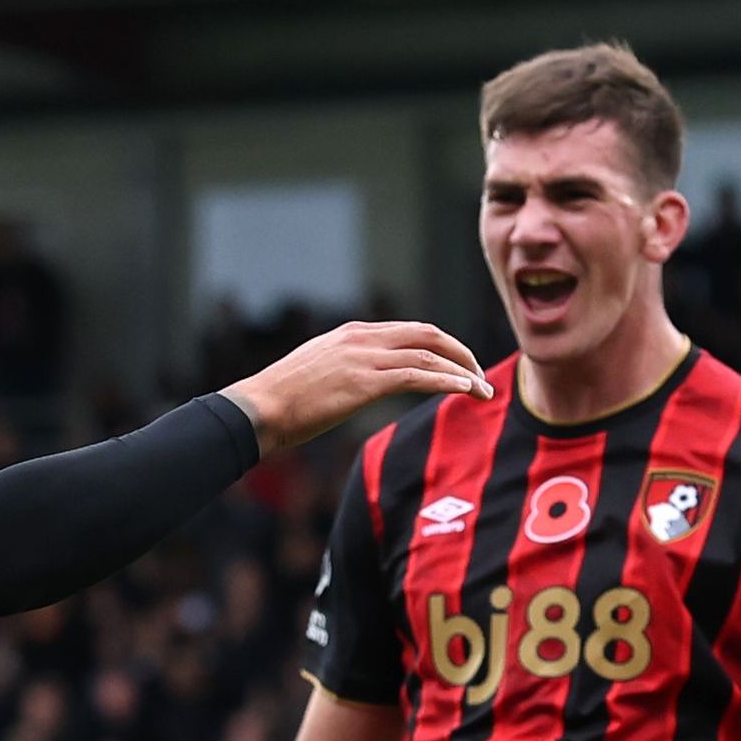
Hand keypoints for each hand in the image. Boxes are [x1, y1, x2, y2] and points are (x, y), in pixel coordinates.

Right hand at [223, 320, 489, 453]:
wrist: (258, 408)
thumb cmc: (281, 399)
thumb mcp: (318, 372)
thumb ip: (345, 368)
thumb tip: (359, 383)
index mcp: (353, 333)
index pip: (410, 331)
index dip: (442, 346)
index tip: (459, 366)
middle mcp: (363, 338)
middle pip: (427, 334)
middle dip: (460, 353)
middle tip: (479, 376)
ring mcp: (364, 358)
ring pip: (429, 355)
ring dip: (462, 372)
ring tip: (482, 391)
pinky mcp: (364, 382)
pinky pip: (418, 376)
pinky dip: (447, 381)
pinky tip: (464, 391)